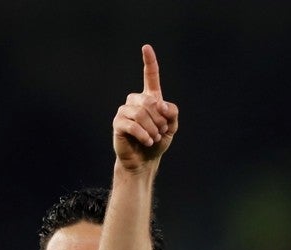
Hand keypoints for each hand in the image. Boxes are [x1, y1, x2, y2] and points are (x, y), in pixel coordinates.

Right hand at [112, 44, 178, 172]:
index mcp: (149, 98)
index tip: (146, 47)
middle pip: (151, 102)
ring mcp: (125, 111)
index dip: (149, 62)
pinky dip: (144, 134)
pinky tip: (147, 141)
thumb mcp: (171, 126)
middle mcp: (135, 101)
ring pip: (142, 113)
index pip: (150, 77)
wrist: (144, 160)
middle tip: (161, 132)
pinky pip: (133, 124)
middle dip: (160, 120)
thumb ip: (171, 112)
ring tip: (154, 138)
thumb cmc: (157, 141)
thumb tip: (160, 104)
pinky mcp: (118, 123)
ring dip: (153, 129)